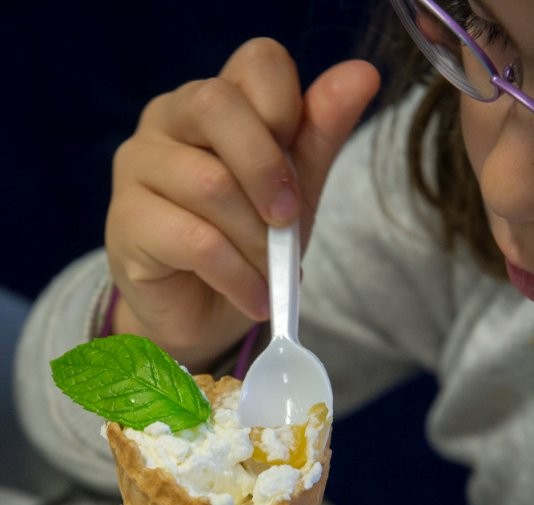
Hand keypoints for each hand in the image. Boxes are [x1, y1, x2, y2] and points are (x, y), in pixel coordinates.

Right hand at [105, 38, 379, 370]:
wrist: (201, 314)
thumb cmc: (245, 243)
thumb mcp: (294, 191)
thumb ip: (319, 135)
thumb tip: (363, 73)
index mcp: (214, 100)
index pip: (256, 62)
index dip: (287, 110)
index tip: (297, 170)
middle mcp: (167, 118)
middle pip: (218, 106)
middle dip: (268, 170)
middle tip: (289, 221)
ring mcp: (138, 167)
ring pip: (210, 184)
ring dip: (257, 241)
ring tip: (271, 275)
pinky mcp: (126, 222)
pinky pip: (195, 241)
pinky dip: (237, 276)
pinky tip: (253, 297)